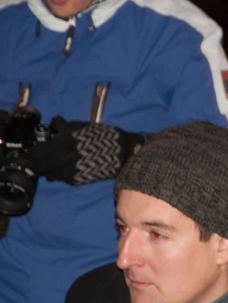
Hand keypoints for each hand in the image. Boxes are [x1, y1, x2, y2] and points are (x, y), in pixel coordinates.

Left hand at [27, 118, 144, 184]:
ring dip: (45, 171)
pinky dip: (56, 177)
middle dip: (37, 163)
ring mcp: (74, 169)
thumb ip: (67, 125)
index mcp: (68, 141)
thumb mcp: (85, 126)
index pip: (44, 148)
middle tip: (31, 162)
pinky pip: (63, 179)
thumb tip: (54, 123)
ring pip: (52, 172)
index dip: (34, 151)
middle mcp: (68, 156)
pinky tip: (54, 175)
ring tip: (42, 170)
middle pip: (45, 162)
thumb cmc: (105, 137)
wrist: (124, 153)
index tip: (29, 152)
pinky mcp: (80, 178)